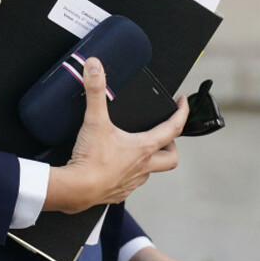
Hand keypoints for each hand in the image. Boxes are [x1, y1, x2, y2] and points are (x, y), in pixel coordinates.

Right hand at [45, 58, 187, 212]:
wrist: (76, 190)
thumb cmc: (90, 160)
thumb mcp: (95, 120)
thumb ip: (95, 91)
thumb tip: (95, 68)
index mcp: (143, 147)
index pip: (174, 127)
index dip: (182, 112)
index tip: (182, 102)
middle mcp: (143, 166)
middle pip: (171, 158)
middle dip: (171, 144)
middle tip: (165, 133)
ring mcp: (132, 181)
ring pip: (151, 171)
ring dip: (150, 160)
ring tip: (139, 148)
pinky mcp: (118, 192)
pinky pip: (132, 183)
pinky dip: (130, 173)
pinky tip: (118, 166)